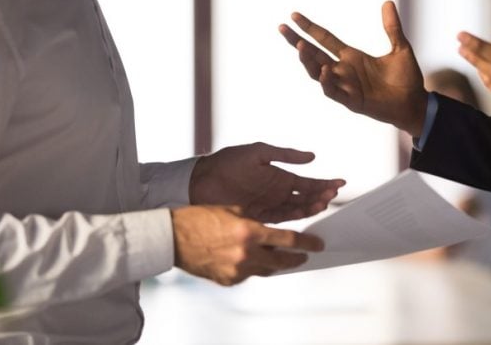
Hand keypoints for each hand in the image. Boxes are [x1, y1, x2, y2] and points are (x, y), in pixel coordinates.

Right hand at [171, 205, 322, 284]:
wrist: (174, 237)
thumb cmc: (200, 219)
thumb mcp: (235, 210)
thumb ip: (258, 221)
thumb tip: (275, 231)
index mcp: (250, 232)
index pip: (289, 240)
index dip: (307, 243)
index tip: (317, 245)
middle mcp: (246, 253)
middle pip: (283, 261)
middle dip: (296, 258)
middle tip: (304, 255)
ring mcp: (237, 270)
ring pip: (267, 270)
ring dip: (275, 263)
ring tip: (281, 257)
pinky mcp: (228, 280)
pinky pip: (249, 275)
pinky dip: (253, 267)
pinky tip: (252, 259)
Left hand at [190, 143, 344, 222]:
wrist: (200, 182)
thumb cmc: (226, 163)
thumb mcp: (258, 153)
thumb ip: (285, 155)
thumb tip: (312, 156)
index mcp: (279, 177)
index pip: (307, 182)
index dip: (324, 183)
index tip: (339, 183)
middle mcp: (277, 193)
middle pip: (306, 198)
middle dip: (322, 196)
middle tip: (333, 195)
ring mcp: (269, 207)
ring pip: (297, 210)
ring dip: (312, 207)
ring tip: (324, 203)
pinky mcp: (259, 218)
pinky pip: (282, 220)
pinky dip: (296, 220)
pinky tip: (307, 218)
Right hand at [279, 1, 428, 136]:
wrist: (415, 103)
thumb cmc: (406, 79)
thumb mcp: (400, 48)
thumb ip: (392, 27)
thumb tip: (387, 2)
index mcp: (352, 57)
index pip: (324, 39)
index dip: (310, 28)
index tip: (294, 16)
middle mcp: (344, 70)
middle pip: (314, 54)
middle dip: (297, 42)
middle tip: (282, 28)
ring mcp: (346, 86)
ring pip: (318, 73)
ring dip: (308, 61)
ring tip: (300, 46)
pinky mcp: (353, 101)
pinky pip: (334, 92)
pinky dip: (328, 82)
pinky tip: (326, 70)